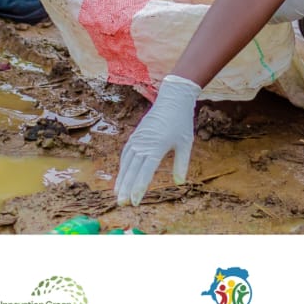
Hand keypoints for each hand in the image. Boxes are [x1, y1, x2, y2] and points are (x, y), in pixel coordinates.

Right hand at [115, 74, 201, 205]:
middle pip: (132, 170)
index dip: (138, 188)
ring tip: (117, 194)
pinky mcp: (135, 136)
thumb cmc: (181, 122)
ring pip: (126, 163)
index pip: (145, 172)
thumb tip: (179, 183)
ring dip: (121, 179)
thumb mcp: (186, 143)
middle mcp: (143, 144)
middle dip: (125, 188)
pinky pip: (126, 154)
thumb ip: (181, 164)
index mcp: (156, 147)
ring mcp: (137, 139)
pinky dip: (123, 166)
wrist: (172, 99)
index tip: (134, 201)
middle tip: (121, 204)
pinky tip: (121, 176)